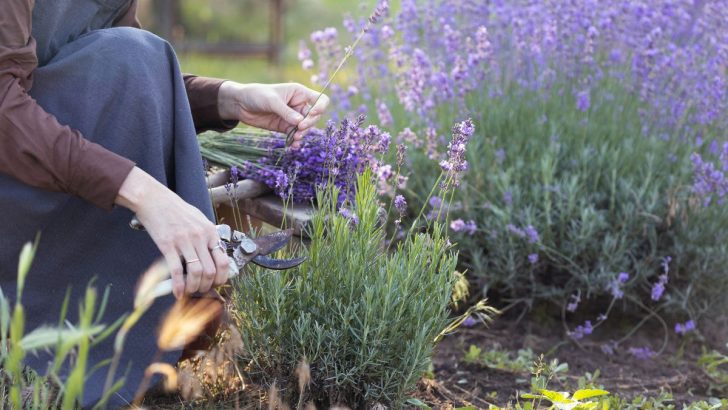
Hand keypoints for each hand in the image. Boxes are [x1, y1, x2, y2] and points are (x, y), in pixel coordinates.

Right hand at [115, 167, 229, 298]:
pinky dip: (178, 285)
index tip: (216, 283)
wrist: (154, 199)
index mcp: (210, 232)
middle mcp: (200, 237)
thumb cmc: (176, 210)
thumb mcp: (199, 220)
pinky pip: (176, 270)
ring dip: (194, 287)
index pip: (223, 261)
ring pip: (196, 272)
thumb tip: (214, 255)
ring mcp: (184, 241)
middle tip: (201, 289)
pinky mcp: (167, 245)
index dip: (222, 277)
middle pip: (211, 270)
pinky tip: (177, 292)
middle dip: (207, 285)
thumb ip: (207, 237)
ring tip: (190, 291)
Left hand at [218, 82, 329, 148]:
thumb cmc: (257, 95)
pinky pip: (295, 135)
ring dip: (302, 134)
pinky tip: (293, 145)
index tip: (312, 114)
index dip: (320, 107)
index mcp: (299, 93)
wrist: (241, 104)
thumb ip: (286, 112)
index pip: (320, 100)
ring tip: (295, 138)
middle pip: (314, 117)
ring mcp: (293, 117)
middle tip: (300, 128)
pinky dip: (295, 141)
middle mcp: (299, 105)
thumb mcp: (272, 101)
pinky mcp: (285, 127)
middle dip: (309, 123)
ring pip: (305, 128)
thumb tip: (299, 123)